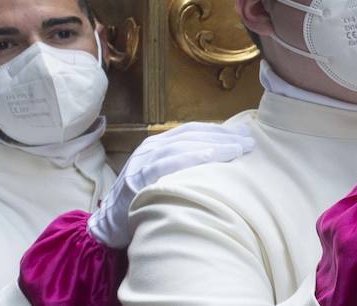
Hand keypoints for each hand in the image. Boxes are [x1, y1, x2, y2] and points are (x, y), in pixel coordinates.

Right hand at [87, 121, 254, 248]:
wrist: (107, 227)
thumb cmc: (143, 203)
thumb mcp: (163, 178)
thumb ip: (184, 168)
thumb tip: (220, 162)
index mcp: (157, 145)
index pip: (193, 131)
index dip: (219, 131)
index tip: (243, 134)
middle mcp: (150, 148)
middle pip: (191, 135)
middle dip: (222, 137)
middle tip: (249, 142)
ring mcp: (142, 162)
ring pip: (182, 145)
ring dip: (213, 145)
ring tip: (238, 149)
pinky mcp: (137, 179)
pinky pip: (167, 164)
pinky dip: (190, 158)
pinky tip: (210, 157)